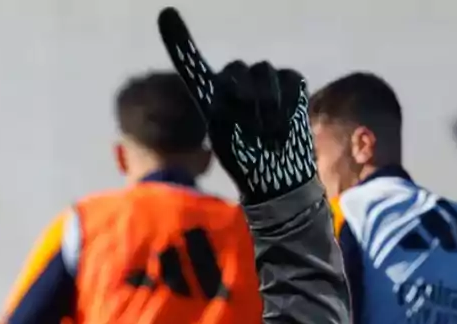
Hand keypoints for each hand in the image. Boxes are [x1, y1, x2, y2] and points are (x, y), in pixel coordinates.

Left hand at [157, 8, 317, 204]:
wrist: (275, 174)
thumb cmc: (245, 159)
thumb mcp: (223, 133)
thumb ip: (223, 102)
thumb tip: (232, 83)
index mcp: (211, 95)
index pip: (192, 63)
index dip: (179, 39)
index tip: (165, 13)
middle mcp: (235, 81)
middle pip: (235, 69)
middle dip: (241, 96)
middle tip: (247, 125)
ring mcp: (263, 80)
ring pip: (262, 71)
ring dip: (265, 103)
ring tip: (265, 130)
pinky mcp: (291, 82)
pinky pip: (288, 80)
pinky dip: (287, 104)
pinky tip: (282, 125)